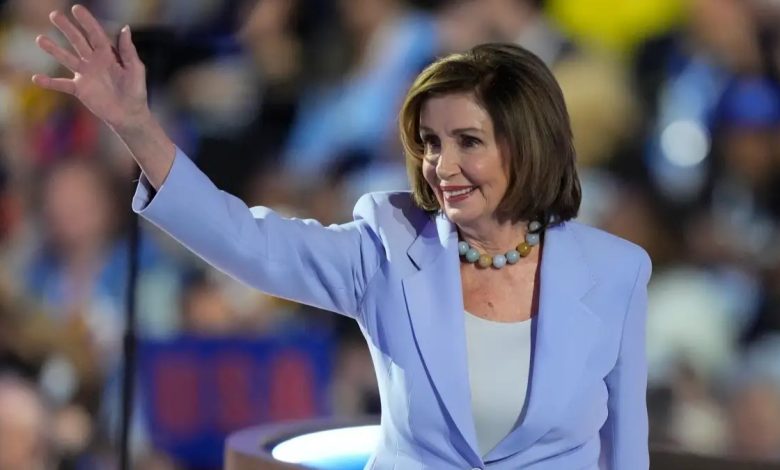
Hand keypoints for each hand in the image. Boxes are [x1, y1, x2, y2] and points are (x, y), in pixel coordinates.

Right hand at [32, 5, 148, 130]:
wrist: (129, 115)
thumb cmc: (136, 92)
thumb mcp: (135, 69)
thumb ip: (128, 51)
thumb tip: (125, 28)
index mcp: (108, 55)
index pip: (95, 34)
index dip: (87, 21)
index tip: (76, 9)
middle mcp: (94, 61)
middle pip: (78, 41)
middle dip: (66, 28)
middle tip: (54, 15)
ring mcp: (85, 75)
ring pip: (66, 58)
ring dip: (53, 49)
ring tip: (40, 39)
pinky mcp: (79, 89)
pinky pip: (62, 84)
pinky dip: (49, 82)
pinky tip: (36, 78)